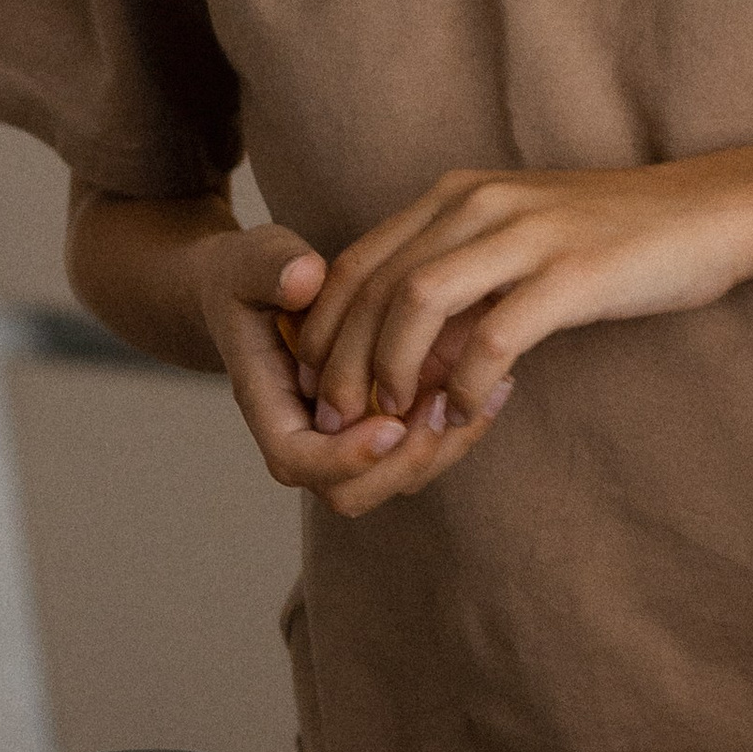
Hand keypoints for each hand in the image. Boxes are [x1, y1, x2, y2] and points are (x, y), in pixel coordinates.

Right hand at [192, 221, 500, 520]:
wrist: (262, 287)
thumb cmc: (254, 275)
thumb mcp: (254, 260)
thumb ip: (270, 268)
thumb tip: (303, 278)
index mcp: (268, 403)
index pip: (297, 460)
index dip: (343, 456)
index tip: (390, 422)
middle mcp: (308, 434)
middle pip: (350, 491)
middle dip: (402, 463)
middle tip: (442, 407)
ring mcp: (348, 434)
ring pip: (398, 478)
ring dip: (443, 447)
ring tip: (487, 390)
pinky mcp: (384, 422)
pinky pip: (423, 450)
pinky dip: (460, 428)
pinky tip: (498, 382)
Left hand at [291, 162, 752, 430]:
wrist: (713, 213)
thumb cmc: (618, 239)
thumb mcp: (522, 245)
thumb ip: (462, 283)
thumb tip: (404, 355)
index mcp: (460, 195)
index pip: (356, 262)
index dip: (323, 332)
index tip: (319, 387)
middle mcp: (480, 204)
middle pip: (374, 286)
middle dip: (342, 362)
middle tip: (339, 420)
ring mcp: (526, 235)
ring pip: (417, 303)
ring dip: (391, 371)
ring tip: (394, 418)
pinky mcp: (572, 274)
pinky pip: (494, 335)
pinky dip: (465, 383)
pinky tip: (465, 413)